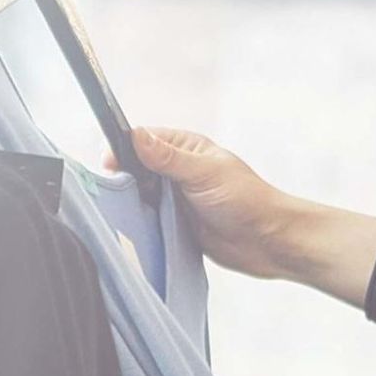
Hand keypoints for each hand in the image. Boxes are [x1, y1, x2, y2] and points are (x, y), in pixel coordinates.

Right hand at [126, 127, 301, 279]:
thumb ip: (168, 157)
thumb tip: (136, 135)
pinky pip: (146, 219)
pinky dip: (138, 222)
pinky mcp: (174, 223)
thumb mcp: (204, 173)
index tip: (108, 165)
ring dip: (130, 202)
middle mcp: (177, 170)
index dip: (123, 149)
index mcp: (186, 149)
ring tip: (119, 211)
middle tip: (113, 192)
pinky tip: (129, 228)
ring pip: (138, 195)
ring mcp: (175, 197)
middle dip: (123, 178)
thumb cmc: (247, 199)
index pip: (142, 140)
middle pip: (134, 168)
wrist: (267, 240)